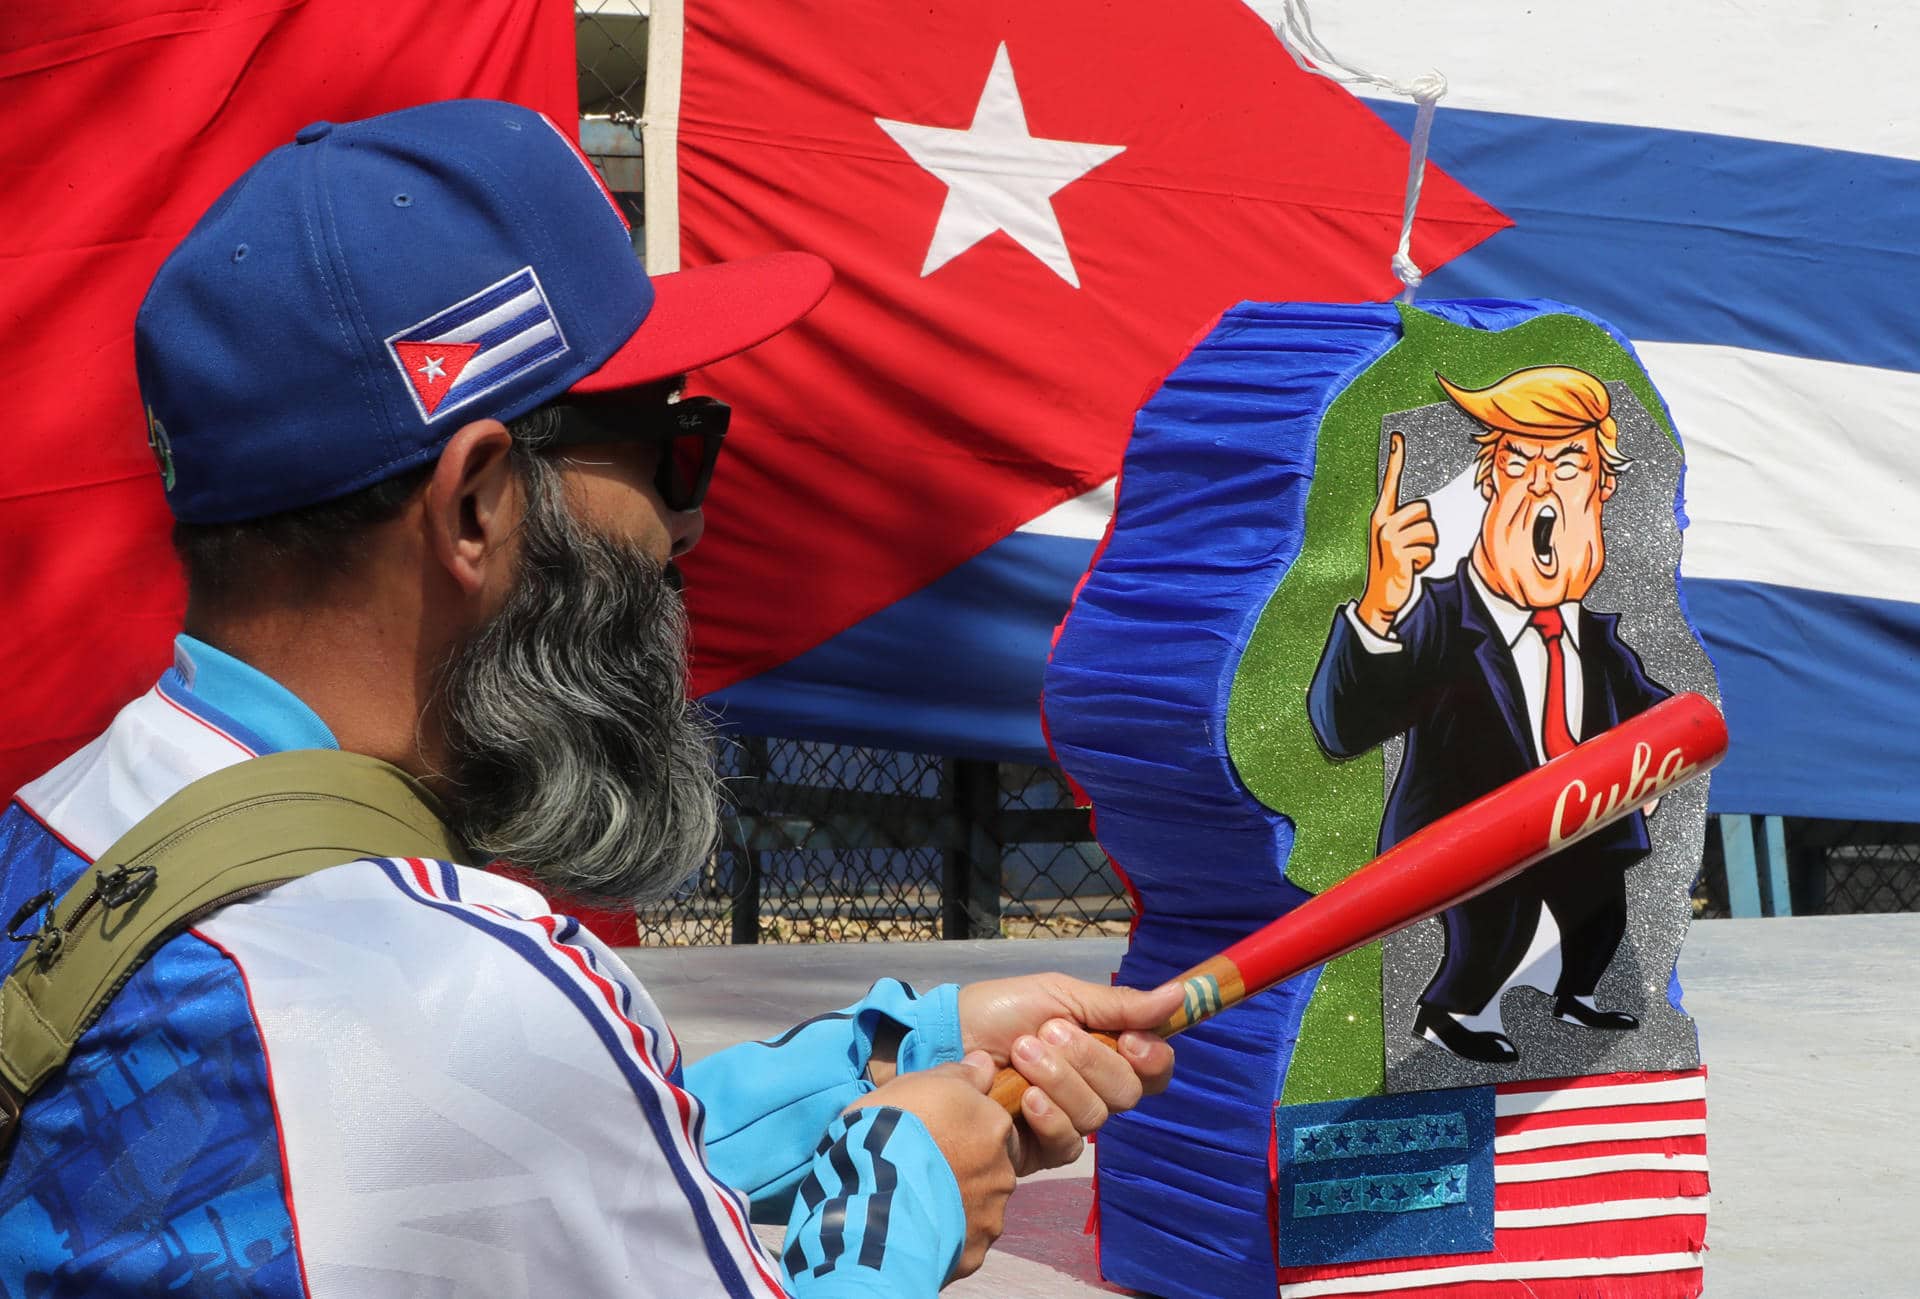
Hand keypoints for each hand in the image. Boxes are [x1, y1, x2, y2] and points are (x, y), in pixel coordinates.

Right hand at [846, 1053, 1015, 1280]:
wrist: (873, 1197)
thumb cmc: (892, 1130)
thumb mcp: (917, 1084)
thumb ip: (957, 1074)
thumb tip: (984, 1063)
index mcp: (994, 1126)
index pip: (993, 1125)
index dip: (964, 1130)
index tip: (937, 1136)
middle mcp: (1003, 1172)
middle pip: (990, 1167)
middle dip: (965, 1169)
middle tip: (924, 1170)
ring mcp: (990, 1215)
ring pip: (979, 1206)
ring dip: (956, 1203)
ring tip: (915, 1202)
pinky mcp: (973, 1252)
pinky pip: (964, 1241)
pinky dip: (946, 1236)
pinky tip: (915, 1228)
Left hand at [957, 973, 1181, 1172]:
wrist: (944, 1039)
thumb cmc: (999, 1012)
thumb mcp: (1058, 995)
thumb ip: (1118, 1005)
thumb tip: (1180, 995)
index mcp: (1106, 1050)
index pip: (1155, 1069)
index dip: (1151, 1058)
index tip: (1129, 1040)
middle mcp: (1094, 1089)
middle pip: (1128, 1092)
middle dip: (1089, 1059)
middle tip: (1048, 1033)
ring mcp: (1069, 1121)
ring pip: (1097, 1115)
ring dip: (1059, 1079)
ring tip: (1021, 1054)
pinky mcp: (1041, 1149)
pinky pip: (1068, 1144)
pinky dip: (1049, 1116)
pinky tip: (1024, 1098)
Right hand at [1356, 433, 1437, 635]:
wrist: (1380, 598)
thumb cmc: (1391, 566)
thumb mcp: (1392, 541)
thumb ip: (1403, 523)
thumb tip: (1421, 510)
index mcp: (1380, 516)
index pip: (1390, 484)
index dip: (1395, 460)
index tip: (1398, 438)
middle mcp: (1382, 523)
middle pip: (1423, 509)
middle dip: (1425, 530)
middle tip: (1412, 547)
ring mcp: (1388, 537)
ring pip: (1429, 530)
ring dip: (1427, 548)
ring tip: (1411, 559)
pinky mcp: (1398, 552)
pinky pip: (1428, 549)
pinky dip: (1425, 562)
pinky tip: (1410, 568)